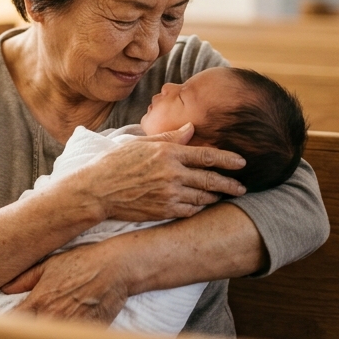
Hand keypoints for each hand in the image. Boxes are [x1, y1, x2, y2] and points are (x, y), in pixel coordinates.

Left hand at [6, 238, 131, 322]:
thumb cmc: (80, 263)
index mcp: (39, 301)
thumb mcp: (49, 266)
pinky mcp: (89, 334)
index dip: (6, 328)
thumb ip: (24, 279)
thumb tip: (4, 289)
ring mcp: (72, 328)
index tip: (0, 330)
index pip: (14, 322)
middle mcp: (53, 317)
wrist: (115, 267)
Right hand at [68, 123, 246, 221]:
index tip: (242, 162)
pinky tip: (202, 205)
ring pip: (203, 196)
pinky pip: (191, 210)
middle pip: (211, 179)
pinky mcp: (164, 210)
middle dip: (230, 183)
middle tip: (242, 187)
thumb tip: (191, 128)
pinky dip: (199, 207)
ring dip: (216, 196)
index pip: (206, 155)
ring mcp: (169, 194)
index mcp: (167, 153)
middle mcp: (172, 173)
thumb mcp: (141, 143)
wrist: (97, 190)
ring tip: (224, 195)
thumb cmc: (114, 163)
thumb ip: (169, 137)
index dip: (227, 159)